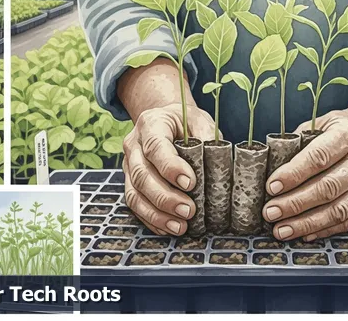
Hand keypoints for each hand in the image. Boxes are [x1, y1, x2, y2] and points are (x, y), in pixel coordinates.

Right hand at [123, 103, 215, 235]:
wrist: (163, 119)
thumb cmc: (184, 121)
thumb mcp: (199, 119)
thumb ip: (207, 136)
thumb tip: (219, 159)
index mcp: (151, 124)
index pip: (155, 147)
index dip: (170, 167)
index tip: (190, 183)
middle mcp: (134, 145)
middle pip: (141, 175)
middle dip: (165, 197)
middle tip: (189, 211)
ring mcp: (128, 165)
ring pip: (134, 194)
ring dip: (156, 214)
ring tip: (180, 226)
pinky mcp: (130, 181)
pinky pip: (134, 204)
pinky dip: (150, 219)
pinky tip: (167, 228)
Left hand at [262, 108, 347, 240]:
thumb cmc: (341, 129)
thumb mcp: (320, 124)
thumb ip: (297, 142)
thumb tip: (267, 166)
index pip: (319, 157)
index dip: (293, 174)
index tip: (271, 186)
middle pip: (327, 188)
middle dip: (294, 204)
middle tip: (270, 212)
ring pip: (337, 210)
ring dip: (306, 223)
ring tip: (281, 230)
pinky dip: (324, 230)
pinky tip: (304, 234)